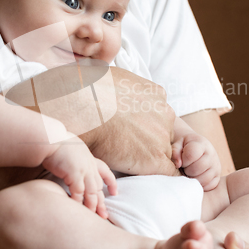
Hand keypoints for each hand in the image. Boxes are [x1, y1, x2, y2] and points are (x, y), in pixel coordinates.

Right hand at [7, 66, 177, 176]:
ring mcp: (162, 136)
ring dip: (147, 157)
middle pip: (162, 133)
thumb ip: (123, 83)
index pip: (158, 115)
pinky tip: (138, 172)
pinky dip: (155, 174)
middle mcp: (165, 114)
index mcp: (157, 94)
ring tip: (123, 158)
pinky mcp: (155, 159)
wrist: (80, 108)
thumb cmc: (86, 90)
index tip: (128, 130)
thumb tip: (109, 79)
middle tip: (124, 144)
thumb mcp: (112, 74)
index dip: (144, 125)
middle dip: (148, 139)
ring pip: (162, 152)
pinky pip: (168, 172)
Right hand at [42, 137, 116, 217]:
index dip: (111, 182)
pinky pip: (79, 193)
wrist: (50, 138)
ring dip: (92, 205)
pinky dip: (78, 202)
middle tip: (105, 215)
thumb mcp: (72, 148)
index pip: (105, 171)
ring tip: (93, 216)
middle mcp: (90, 165)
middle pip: (99, 187)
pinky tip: (77, 210)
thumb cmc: (56, 142)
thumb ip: (76, 158)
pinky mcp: (75, 175)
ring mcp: (84, 170)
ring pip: (92, 192)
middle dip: (102, 202)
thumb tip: (72, 164)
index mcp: (89, 158)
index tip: (115, 192)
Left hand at [172, 132, 220, 189]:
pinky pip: (209, 186)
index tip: (182, 160)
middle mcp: (212, 154)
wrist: (198, 148)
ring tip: (190, 172)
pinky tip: (195, 178)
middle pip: (197, 168)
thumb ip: (175, 152)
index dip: (183, 160)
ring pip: (204, 179)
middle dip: (187, 170)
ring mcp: (216, 166)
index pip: (192, 154)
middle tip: (185, 167)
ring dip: (193, 178)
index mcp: (201, 144)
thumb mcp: (178, 144)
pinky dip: (200, 185)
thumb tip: (178, 164)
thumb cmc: (185, 146)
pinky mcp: (218, 177)